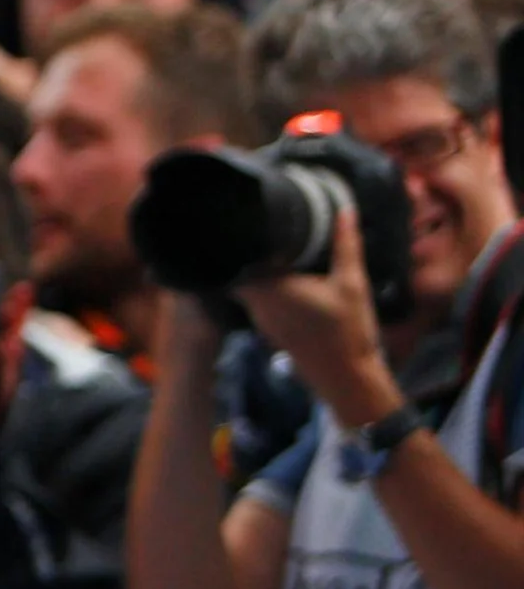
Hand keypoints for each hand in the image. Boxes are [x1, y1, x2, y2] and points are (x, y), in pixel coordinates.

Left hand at [233, 206, 398, 424]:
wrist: (346, 377)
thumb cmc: (348, 331)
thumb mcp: (353, 283)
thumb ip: (347, 246)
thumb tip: (346, 210)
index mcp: (270, 290)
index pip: (235, 262)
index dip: (236, 243)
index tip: (245, 223)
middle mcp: (257, 305)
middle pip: (240, 272)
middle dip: (249, 253)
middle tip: (264, 229)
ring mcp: (261, 320)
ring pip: (250, 288)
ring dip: (259, 271)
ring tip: (276, 248)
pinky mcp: (270, 329)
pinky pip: (261, 301)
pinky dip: (268, 288)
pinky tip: (287, 276)